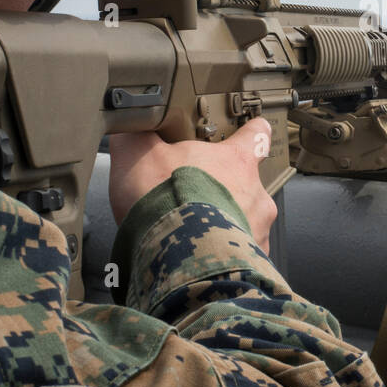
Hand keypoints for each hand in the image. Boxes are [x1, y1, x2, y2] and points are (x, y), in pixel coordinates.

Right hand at [108, 118, 277, 254]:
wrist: (174, 256)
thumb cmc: (163, 201)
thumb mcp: (138, 154)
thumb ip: (137, 135)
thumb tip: (128, 124)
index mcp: (236, 161)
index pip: (257, 135)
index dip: (251, 133)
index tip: (249, 133)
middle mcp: (256, 194)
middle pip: (248, 184)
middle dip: (223, 191)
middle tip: (195, 198)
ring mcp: (259, 229)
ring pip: (246, 222)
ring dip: (224, 226)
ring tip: (192, 233)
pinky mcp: (254, 262)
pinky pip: (242, 256)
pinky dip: (224, 256)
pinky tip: (199, 257)